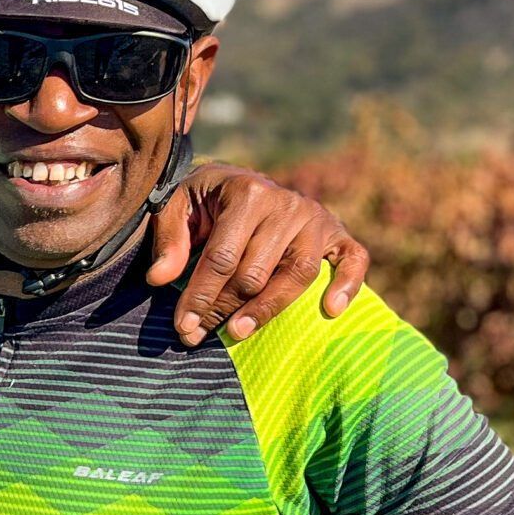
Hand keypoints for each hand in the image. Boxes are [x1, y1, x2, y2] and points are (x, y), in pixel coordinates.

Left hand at [145, 164, 372, 345]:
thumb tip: (159, 279)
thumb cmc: (207, 199)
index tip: (183, 325)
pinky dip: (348, 284)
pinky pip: (354, 259)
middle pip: (257, 270)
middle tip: (199, 335)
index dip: (200, 295)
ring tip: (239, 332)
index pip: (222, 257)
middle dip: (224, 307)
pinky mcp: (338, 232)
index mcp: (247, 192)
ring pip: (298, 273)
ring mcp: (316, 218)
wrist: (242, 180)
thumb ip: (169, 240)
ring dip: (269, 308)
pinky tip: (330, 310)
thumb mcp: (177, 206)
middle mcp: (286, 203)